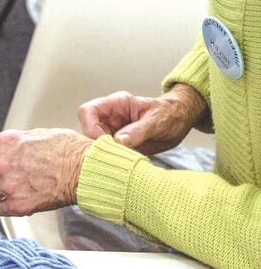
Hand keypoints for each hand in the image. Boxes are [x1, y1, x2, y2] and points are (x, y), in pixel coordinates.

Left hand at [0, 128, 92, 215]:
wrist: (86, 170)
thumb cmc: (68, 150)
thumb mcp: (34, 135)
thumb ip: (12, 144)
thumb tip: (1, 151)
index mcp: (3, 144)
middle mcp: (1, 164)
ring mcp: (9, 186)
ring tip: (5, 190)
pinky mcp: (19, 205)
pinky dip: (3, 206)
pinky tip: (13, 200)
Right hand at [77, 84, 205, 154]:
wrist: (180, 121)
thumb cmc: (170, 114)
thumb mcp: (157, 121)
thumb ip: (138, 130)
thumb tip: (118, 141)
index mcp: (116, 104)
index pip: (88, 111)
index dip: (89, 127)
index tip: (103, 141)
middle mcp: (109, 118)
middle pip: (87, 131)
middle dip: (96, 145)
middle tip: (114, 155)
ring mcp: (112, 131)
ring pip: (94, 145)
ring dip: (104, 155)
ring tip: (123, 160)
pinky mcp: (117, 145)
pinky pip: (107, 154)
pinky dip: (112, 161)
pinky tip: (125, 164)